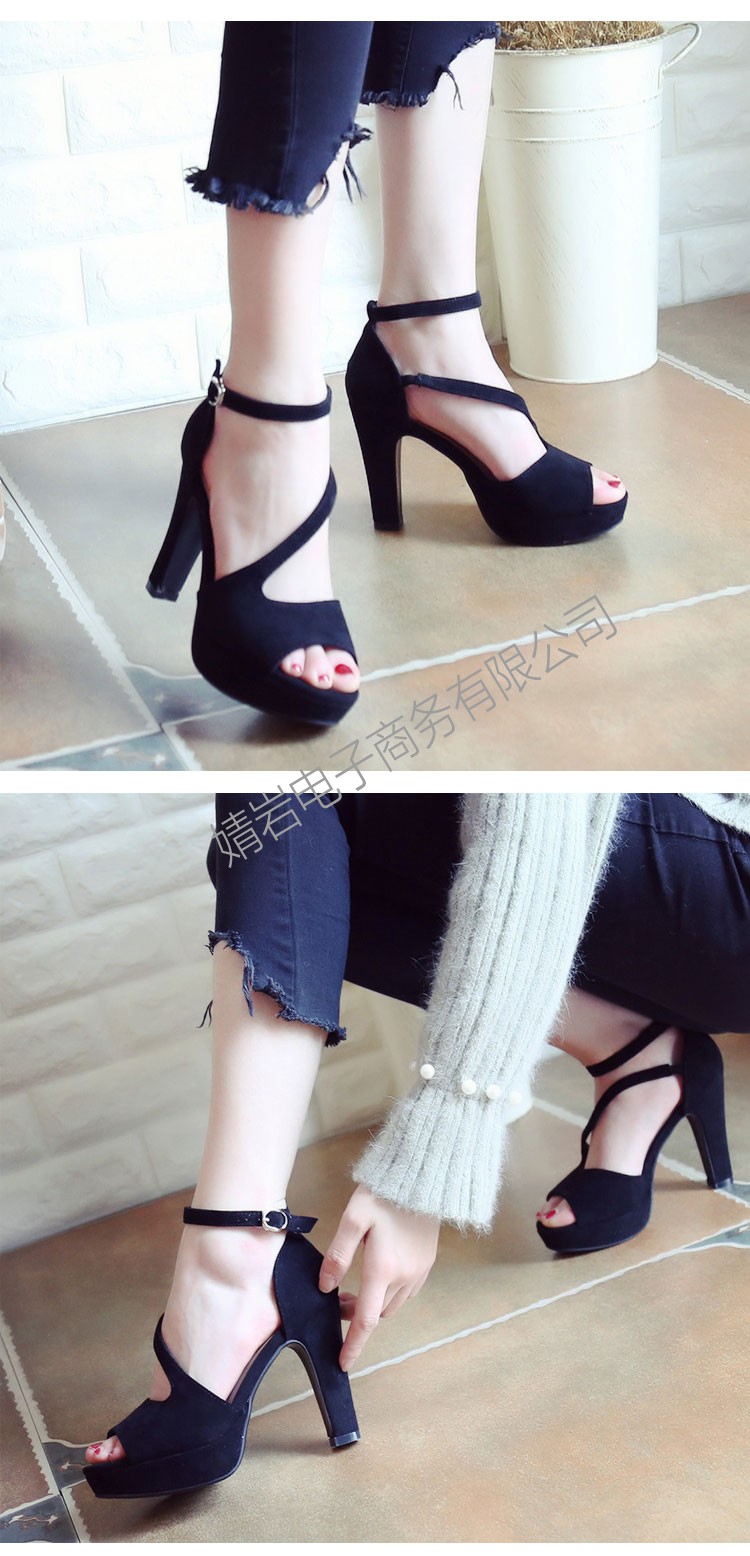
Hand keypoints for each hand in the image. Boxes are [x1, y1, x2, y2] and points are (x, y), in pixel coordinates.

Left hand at [319, 1184, 439, 1370]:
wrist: (425, 1177)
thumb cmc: (385, 1193)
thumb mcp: (353, 1218)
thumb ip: (338, 1255)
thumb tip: (326, 1286)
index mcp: (382, 1269)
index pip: (365, 1320)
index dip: (354, 1345)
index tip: (344, 1362)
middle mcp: (404, 1276)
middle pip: (377, 1313)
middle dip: (358, 1314)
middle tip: (339, 1298)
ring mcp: (419, 1271)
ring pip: (392, 1303)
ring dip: (374, 1302)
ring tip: (359, 1282)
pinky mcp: (428, 1262)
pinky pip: (406, 1290)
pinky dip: (390, 1291)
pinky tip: (381, 1270)